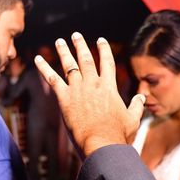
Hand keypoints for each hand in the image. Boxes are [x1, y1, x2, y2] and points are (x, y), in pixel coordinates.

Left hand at [34, 33, 144, 158]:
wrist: (101, 143)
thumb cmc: (118, 134)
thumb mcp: (132, 119)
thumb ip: (137, 105)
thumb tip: (141, 96)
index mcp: (109, 86)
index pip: (107, 62)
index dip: (103, 49)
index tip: (100, 40)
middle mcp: (93, 83)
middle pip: (86, 59)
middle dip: (80, 45)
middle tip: (76, 35)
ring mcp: (78, 89)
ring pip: (69, 65)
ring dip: (64, 51)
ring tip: (59, 41)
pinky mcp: (64, 98)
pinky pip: (52, 79)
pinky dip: (44, 68)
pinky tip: (37, 59)